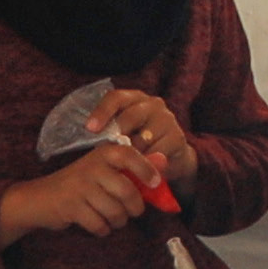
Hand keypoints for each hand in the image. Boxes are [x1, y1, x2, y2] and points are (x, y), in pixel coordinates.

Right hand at [2, 154, 151, 245]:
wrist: (38, 199)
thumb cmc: (80, 186)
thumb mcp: (104, 171)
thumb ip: (134, 168)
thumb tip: (165, 162)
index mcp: (101, 154)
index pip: (129, 155)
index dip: (146, 169)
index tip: (156, 183)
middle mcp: (91, 167)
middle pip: (127, 192)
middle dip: (134, 208)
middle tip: (132, 212)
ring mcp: (80, 187)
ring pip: (115, 212)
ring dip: (118, 221)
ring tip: (112, 219)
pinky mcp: (71, 206)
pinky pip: (100, 224)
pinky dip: (102, 229)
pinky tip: (98, 225)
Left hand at [71, 89, 193, 185]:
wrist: (170, 159)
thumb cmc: (137, 145)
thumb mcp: (122, 135)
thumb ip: (110, 132)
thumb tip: (92, 137)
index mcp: (134, 99)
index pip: (116, 98)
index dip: (102, 112)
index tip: (90, 128)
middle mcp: (152, 104)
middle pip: (131, 116)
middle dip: (117, 135)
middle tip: (108, 152)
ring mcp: (167, 119)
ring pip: (144, 136)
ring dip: (133, 153)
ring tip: (124, 164)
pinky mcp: (177, 137)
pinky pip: (158, 151)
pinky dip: (147, 162)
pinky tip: (140, 170)